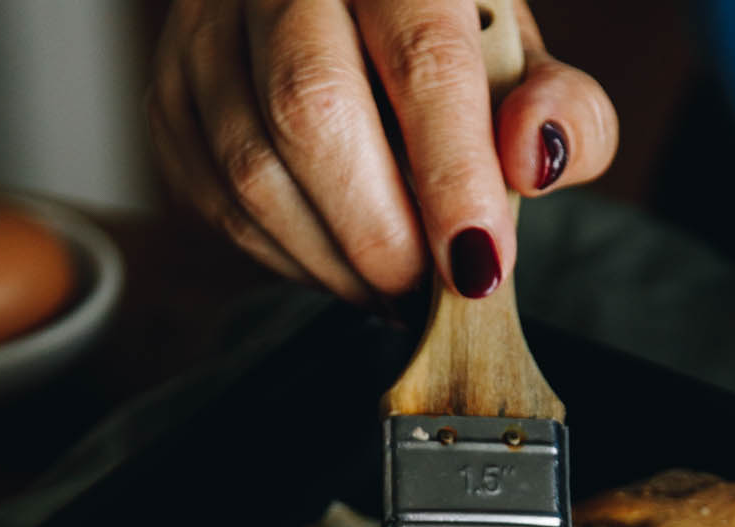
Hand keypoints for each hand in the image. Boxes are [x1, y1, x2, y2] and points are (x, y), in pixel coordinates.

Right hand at [147, 0, 618, 303]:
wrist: (347, 8)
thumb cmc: (443, 37)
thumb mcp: (522, 59)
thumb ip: (564, 106)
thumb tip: (540, 155)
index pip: (421, 56)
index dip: (452, 176)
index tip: (479, 265)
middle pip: (311, 111)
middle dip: (381, 235)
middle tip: (427, 290)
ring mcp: (207, 26)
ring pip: (251, 167)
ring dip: (332, 261)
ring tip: (389, 285)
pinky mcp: (169, 90)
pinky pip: (214, 200)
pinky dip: (284, 256)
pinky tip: (334, 257)